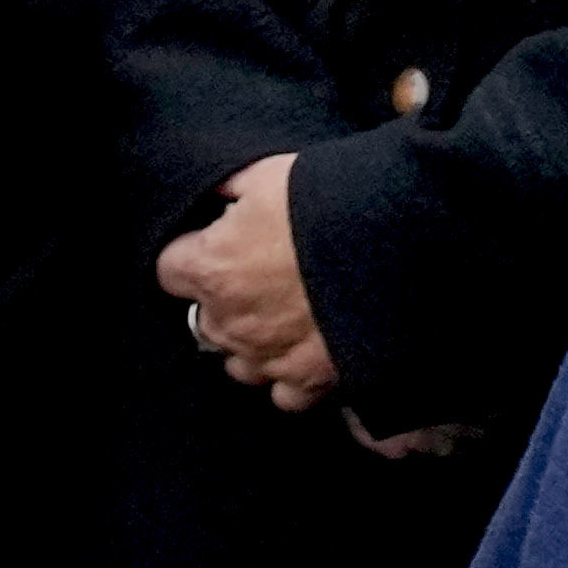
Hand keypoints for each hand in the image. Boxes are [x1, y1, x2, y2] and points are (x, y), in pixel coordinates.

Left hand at [159, 150, 341, 411]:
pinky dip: (291, 374)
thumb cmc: (330, 203)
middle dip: (224, 300)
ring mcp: (270, 358)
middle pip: (205, 319)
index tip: (215, 242)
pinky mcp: (311, 382)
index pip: (169, 269)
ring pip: (240, 361)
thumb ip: (230, 190)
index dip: (192, 253)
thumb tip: (215, 194)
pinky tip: (309, 348)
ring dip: (254, 340)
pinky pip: (284, 392)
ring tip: (286, 313)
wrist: (398, 247)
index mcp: (212, 269)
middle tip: (260, 273)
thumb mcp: (268, 175)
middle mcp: (232, 322)